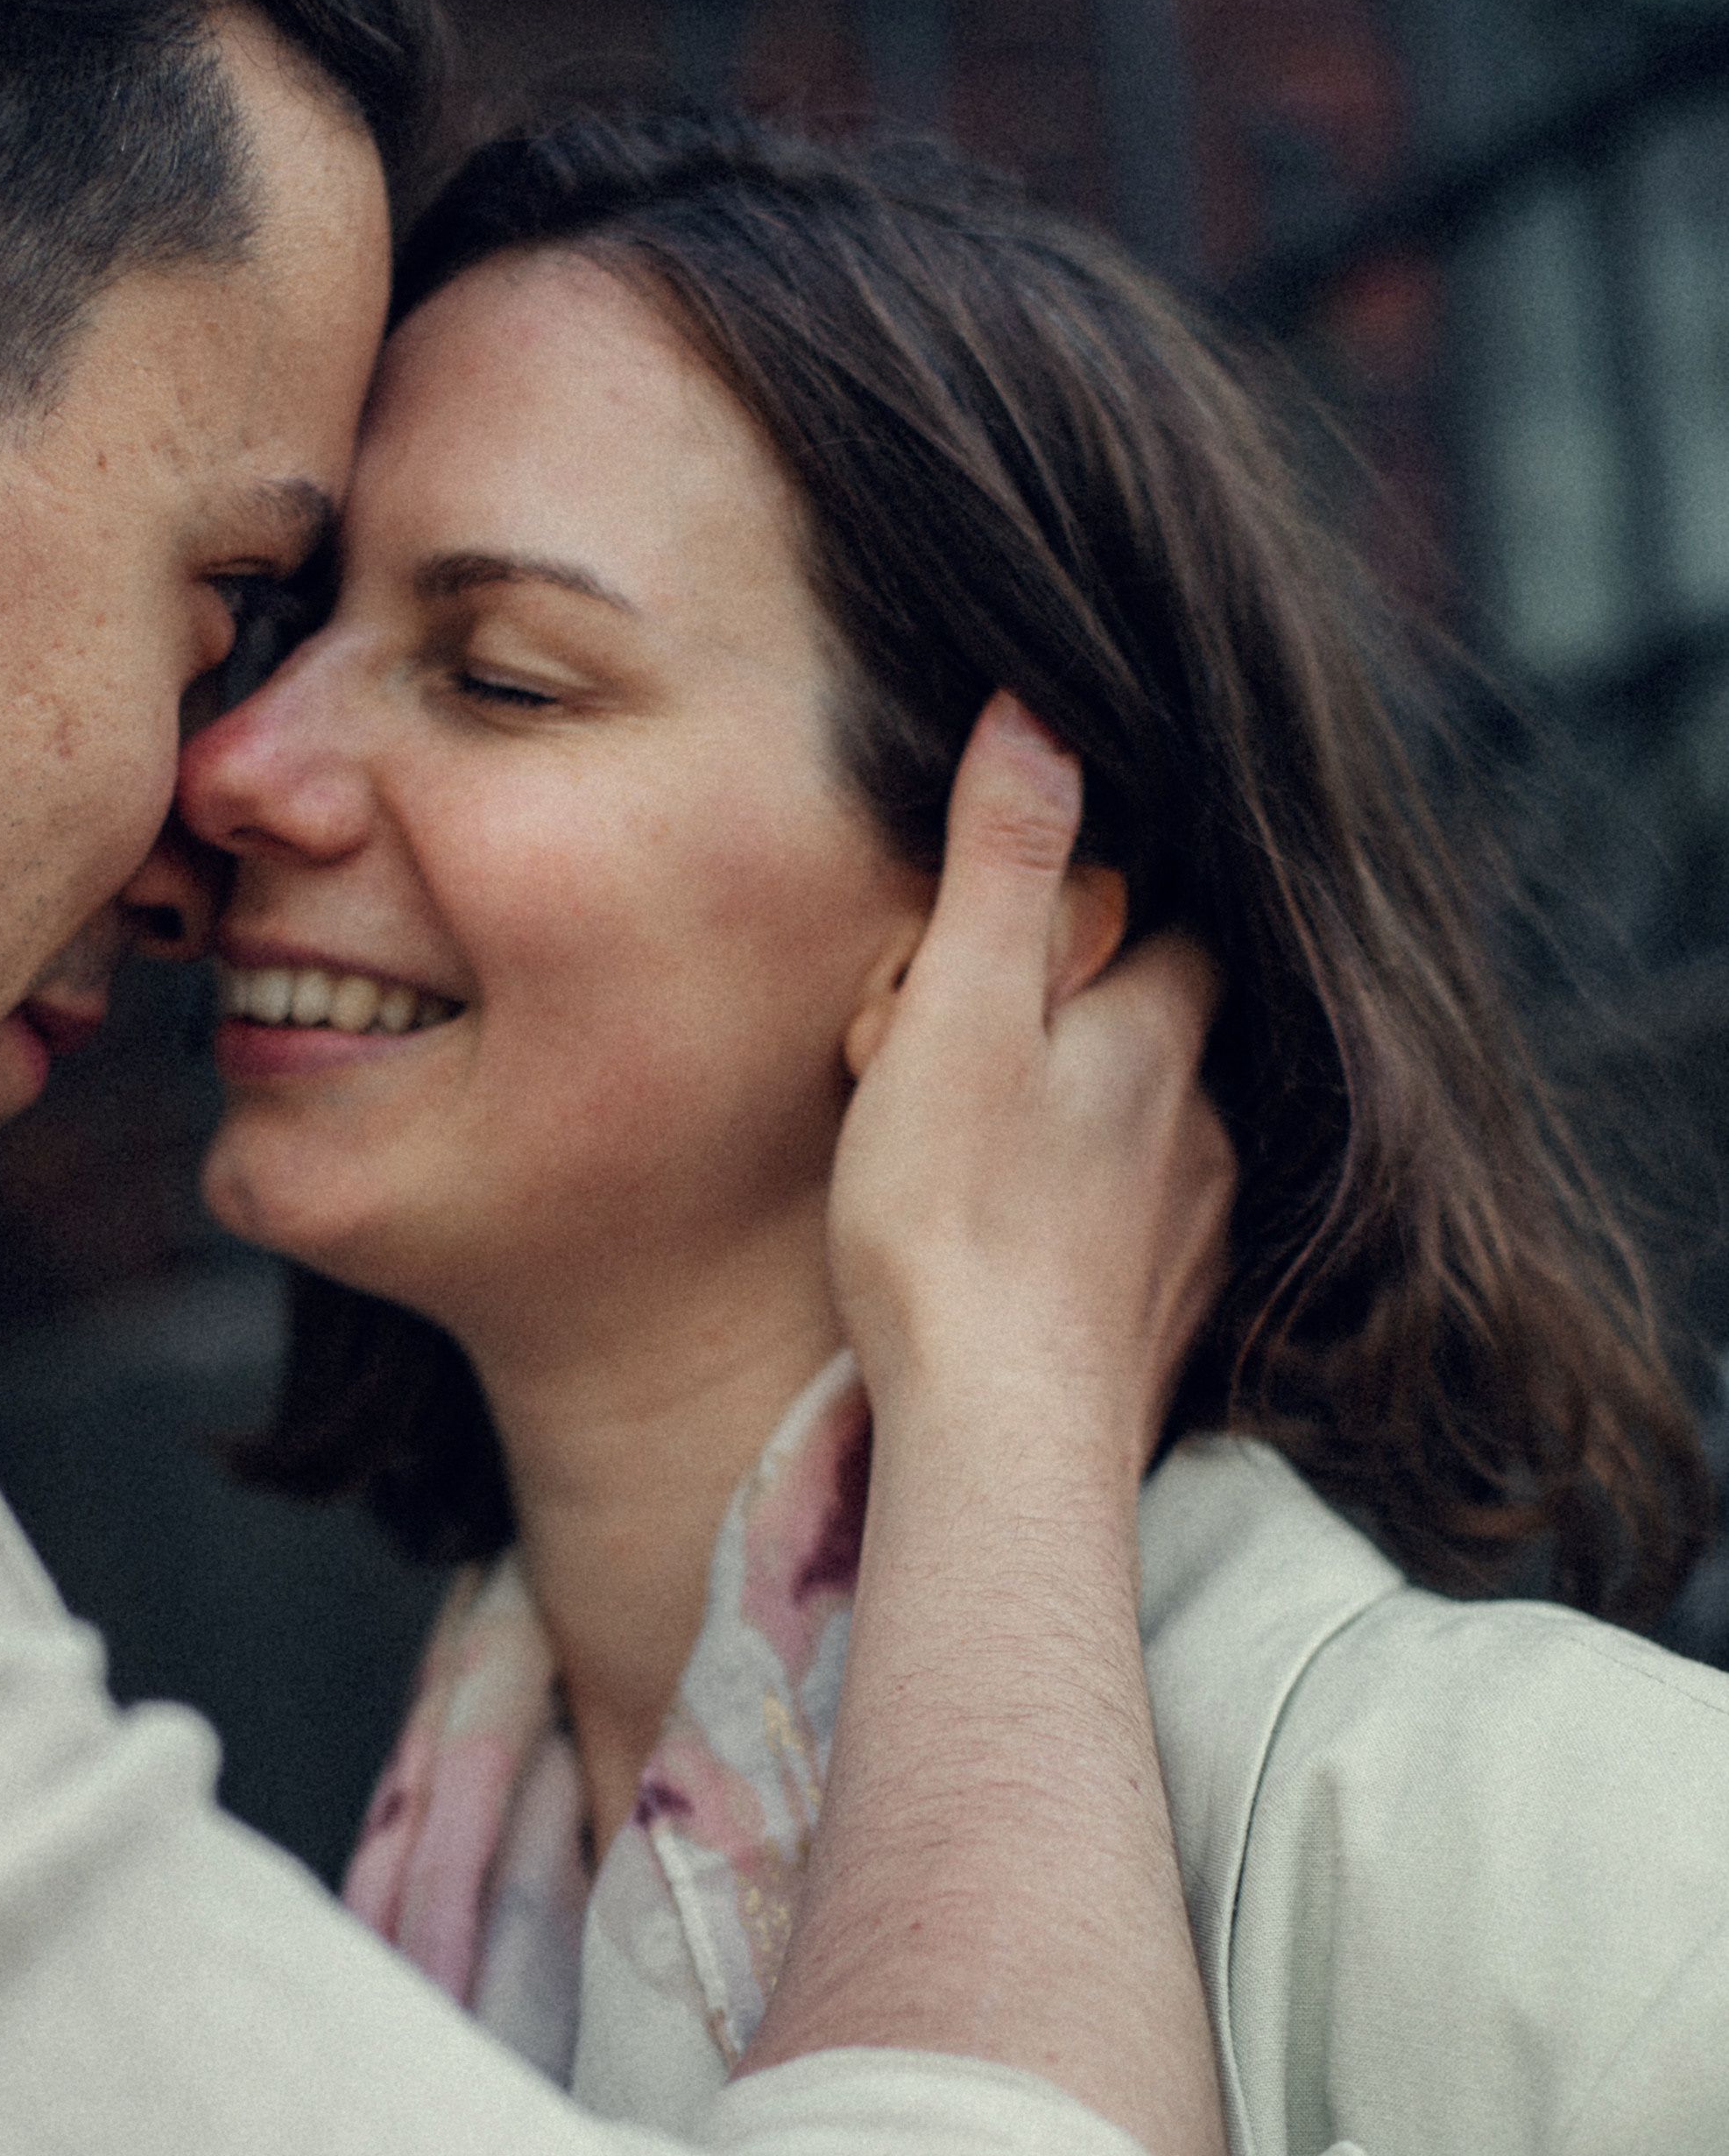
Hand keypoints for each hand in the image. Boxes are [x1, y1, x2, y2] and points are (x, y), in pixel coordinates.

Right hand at [829, 693, 1233, 1480]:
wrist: (1002, 1447)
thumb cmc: (957, 1228)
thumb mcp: (955, 1015)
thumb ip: (1001, 863)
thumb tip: (1038, 708)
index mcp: (1161, 1034)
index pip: (1164, 922)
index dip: (1090, 912)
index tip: (1003, 937)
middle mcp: (1204, 1127)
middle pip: (1154, 1030)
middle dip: (1073, 1025)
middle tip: (950, 1059)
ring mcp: (1196, 1235)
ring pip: (1146, 1139)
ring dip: (1075, 1131)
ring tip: (966, 1163)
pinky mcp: (1167, 1325)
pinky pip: (1136, 1240)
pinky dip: (1081, 1229)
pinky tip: (1012, 1257)